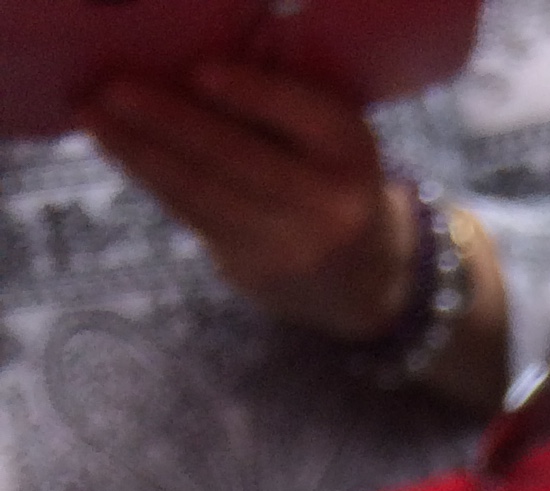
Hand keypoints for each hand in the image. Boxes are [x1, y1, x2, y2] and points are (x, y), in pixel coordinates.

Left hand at [80, 60, 412, 340]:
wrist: (361, 275)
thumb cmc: (329, 173)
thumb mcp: (330, 133)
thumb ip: (282, 102)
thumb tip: (191, 63)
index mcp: (350, 150)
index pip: (302, 119)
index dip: (252, 96)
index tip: (201, 72)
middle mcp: (328, 202)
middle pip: (242, 158)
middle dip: (172, 122)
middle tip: (115, 88)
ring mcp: (290, 242)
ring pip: (207, 191)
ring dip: (141, 150)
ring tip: (94, 112)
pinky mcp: (254, 267)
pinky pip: (194, 214)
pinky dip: (150, 176)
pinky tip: (117, 145)